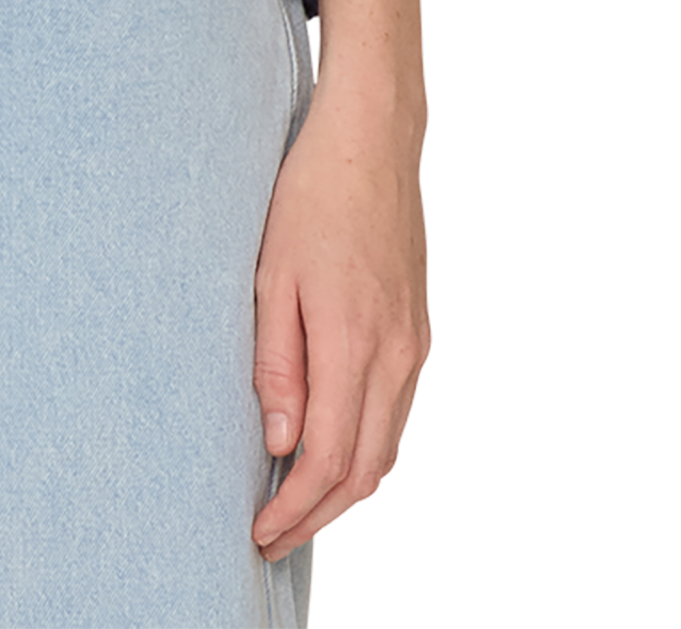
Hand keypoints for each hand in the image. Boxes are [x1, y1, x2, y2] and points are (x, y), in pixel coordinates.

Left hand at [250, 92, 431, 562]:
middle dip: (318, 516)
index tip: (260, 530)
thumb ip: (279, 365)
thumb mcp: (272, 276)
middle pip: (364, 471)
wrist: (372, 144)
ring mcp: (415, 347)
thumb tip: (280, 442)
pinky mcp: (420, 334)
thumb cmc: (312, 198)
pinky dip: (367, 450)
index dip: (294, 508)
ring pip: (387, 449)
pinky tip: (334, 450)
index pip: (327, 460)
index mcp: (354, 343)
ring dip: (344, 490)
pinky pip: (398, 416)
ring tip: (297, 506)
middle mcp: (396, 356)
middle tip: (273, 537)